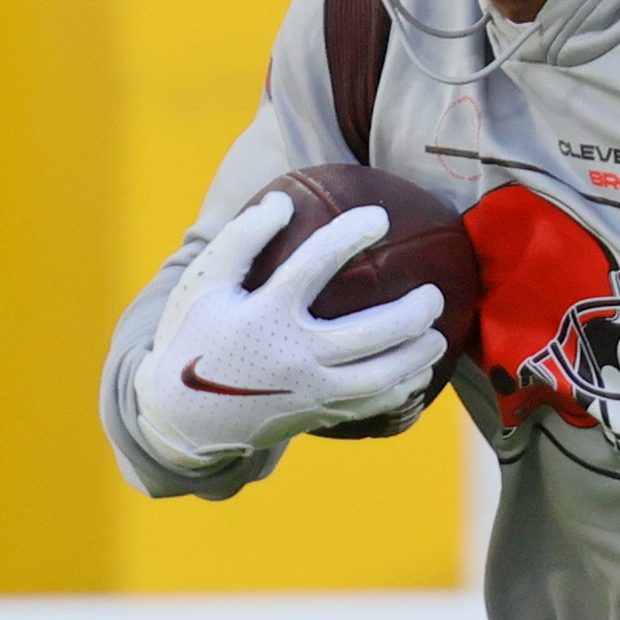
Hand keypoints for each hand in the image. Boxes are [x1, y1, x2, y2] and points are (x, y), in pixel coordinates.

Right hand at [125, 194, 448, 473]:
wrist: (182, 418)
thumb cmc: (194, 338)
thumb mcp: (203, 284)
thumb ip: (241, 240)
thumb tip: (283, 201)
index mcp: (265, 316)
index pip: (314, 266)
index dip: (349, 236)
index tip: (379, 216)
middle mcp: (293, 356)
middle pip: (368, 335)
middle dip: (411, 313)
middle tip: (433, 294)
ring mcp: (308, 391)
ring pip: (378, 377)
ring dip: (415, 356)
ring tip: (438, 335)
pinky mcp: (315, 414)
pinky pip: (370, 405)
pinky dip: (399, 390)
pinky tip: (416, 374)